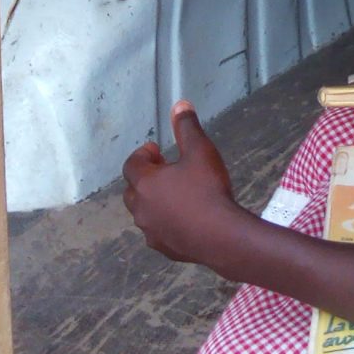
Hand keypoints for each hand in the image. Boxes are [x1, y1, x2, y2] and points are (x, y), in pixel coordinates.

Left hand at [123, 101, 240, 263]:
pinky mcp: (163, 248)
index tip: (158, 150)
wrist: (222, 236)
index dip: (143, 154)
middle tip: (166, 171)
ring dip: (153, 201)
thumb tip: (180, 105)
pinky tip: (183, 219)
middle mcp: (141, 208)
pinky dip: (163, 222)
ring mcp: (151, 231)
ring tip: (176, 195)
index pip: (131, 164)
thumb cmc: (208, 189)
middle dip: (145, 178)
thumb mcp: (200, 151)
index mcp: (145, 183)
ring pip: (143, 212)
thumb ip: (187, 128)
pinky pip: (156, 231)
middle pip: (133, 190)